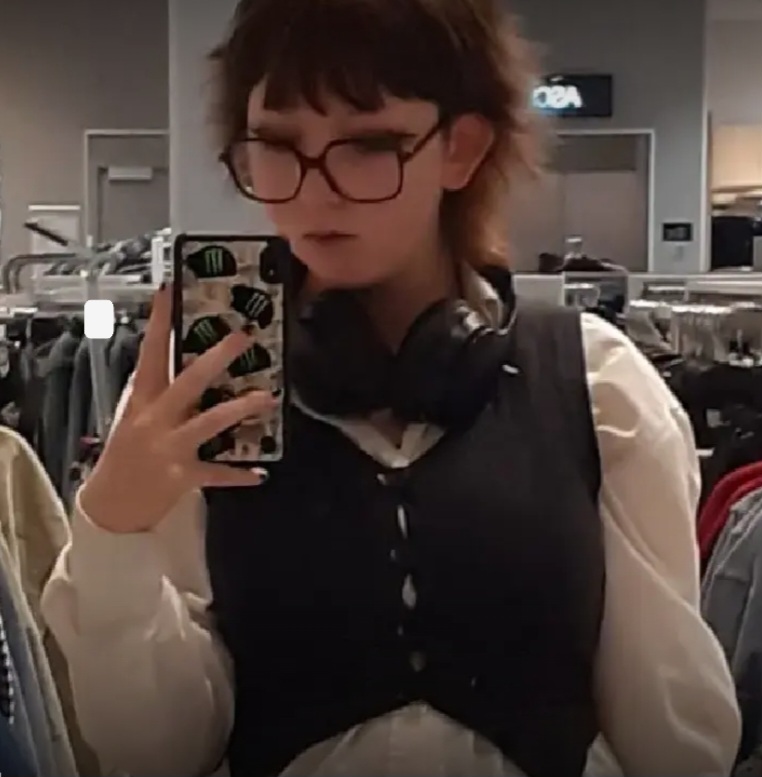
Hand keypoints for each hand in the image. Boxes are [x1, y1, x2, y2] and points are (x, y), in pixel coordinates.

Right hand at [79, 284, 275, 533]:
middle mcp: (155, 419)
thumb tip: (175, 354)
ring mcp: (170, 447)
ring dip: (239, 409)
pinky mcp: (183, 476)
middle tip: (243, 337)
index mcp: (142, 400)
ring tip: (268, 397)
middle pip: (187, 382)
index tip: (169, 290)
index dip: (159, 322)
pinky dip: (239, 474)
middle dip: (215, 358)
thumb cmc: (126, 453)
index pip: (150, 353)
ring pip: (208, 423)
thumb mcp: (133, 414)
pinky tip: (261, 473)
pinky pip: (217, 473)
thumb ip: (154, 388)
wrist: (111, 506)